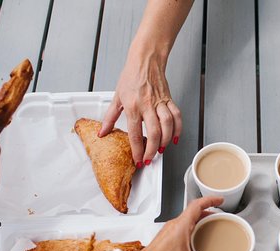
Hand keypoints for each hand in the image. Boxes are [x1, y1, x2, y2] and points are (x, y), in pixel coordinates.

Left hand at [99, 51, 181, 167]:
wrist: (145, 60)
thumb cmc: (131, 76)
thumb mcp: (117, 97)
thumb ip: (110, 117)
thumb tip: (102, 133)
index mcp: (132, 106)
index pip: (135, 133)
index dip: (137, 150)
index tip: (137, 160)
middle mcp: (147, 105)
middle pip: (154, 133)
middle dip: (152, 150)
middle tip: (149, 159)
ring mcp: (160, 102)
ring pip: (167, 126)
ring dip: (166, 141)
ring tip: (161, 150)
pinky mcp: (169, 100)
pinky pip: (177, 116)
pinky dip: (178, 129)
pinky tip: (175, 138)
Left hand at [132, 197, 227, 250]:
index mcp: (181, 226)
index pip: (197, 204)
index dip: (211, 200)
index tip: (220, 200)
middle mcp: (174, 225)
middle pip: (194, 211)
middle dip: (208, 211)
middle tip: (219, 216)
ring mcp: (169, 231)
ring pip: (187, 219)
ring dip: (200, 220)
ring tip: (211, 227)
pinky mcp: (166, 238)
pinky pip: (182, 228)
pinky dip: (193, 229)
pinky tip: (197, 240)